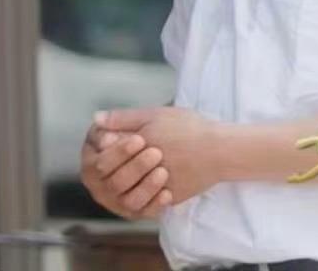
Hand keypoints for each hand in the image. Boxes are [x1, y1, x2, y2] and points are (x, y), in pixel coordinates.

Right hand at [80, 127, 171, 218]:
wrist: (168, 151)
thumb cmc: (144, 133)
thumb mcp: (133, 122)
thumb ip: (117, 120)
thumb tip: (99, 119)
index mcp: (91, 163)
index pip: (101, 163)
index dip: (120, 152)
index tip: (140, 139)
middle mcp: (99, 186)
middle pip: (115, 183)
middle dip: (136, 168)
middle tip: (156, 153)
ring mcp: (116, 202)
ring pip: (129, 201)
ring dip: (146, 187)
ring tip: (163, 172)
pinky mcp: (135, 212)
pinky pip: (144, 213)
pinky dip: (155, 205)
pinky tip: (168, 193)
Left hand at [94, 107, 226, 205]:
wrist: (221, 150)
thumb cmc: (189, 128)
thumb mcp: (155, 115)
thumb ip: (124, 118)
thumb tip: (95, 120)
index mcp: (141, 144)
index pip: (108, 155)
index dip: (107, 151)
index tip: (110, 145)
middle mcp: (148, 167)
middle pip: (118, 175)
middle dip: (117, 167)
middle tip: (121, 162)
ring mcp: (160, 185)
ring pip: (131, 192)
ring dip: (128, 183)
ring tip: (132, 175)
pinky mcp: (171, 198)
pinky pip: (150, 203)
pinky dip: (145, 196)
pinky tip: (144, 187)